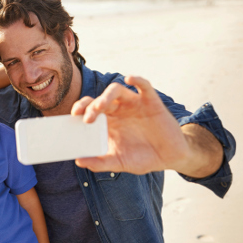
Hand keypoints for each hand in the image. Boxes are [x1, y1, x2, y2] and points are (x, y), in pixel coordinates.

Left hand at [71, 75, 189, 174]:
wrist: (170, 158)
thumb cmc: (143, 158)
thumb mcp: (119, 162)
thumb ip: (100, 163)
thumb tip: (79, 161)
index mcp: (108, 121)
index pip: (88, 109)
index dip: (80, 108)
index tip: (73, 116)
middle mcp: (118, 110)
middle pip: (99, 99)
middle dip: (90, 106)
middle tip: (87, 118)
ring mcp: (134, 104)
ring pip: (116, 90)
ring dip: (106, 96)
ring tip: (99, 106)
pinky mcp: (151, 102)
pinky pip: (144, 86)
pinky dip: (138, 80)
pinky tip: (130, 79)